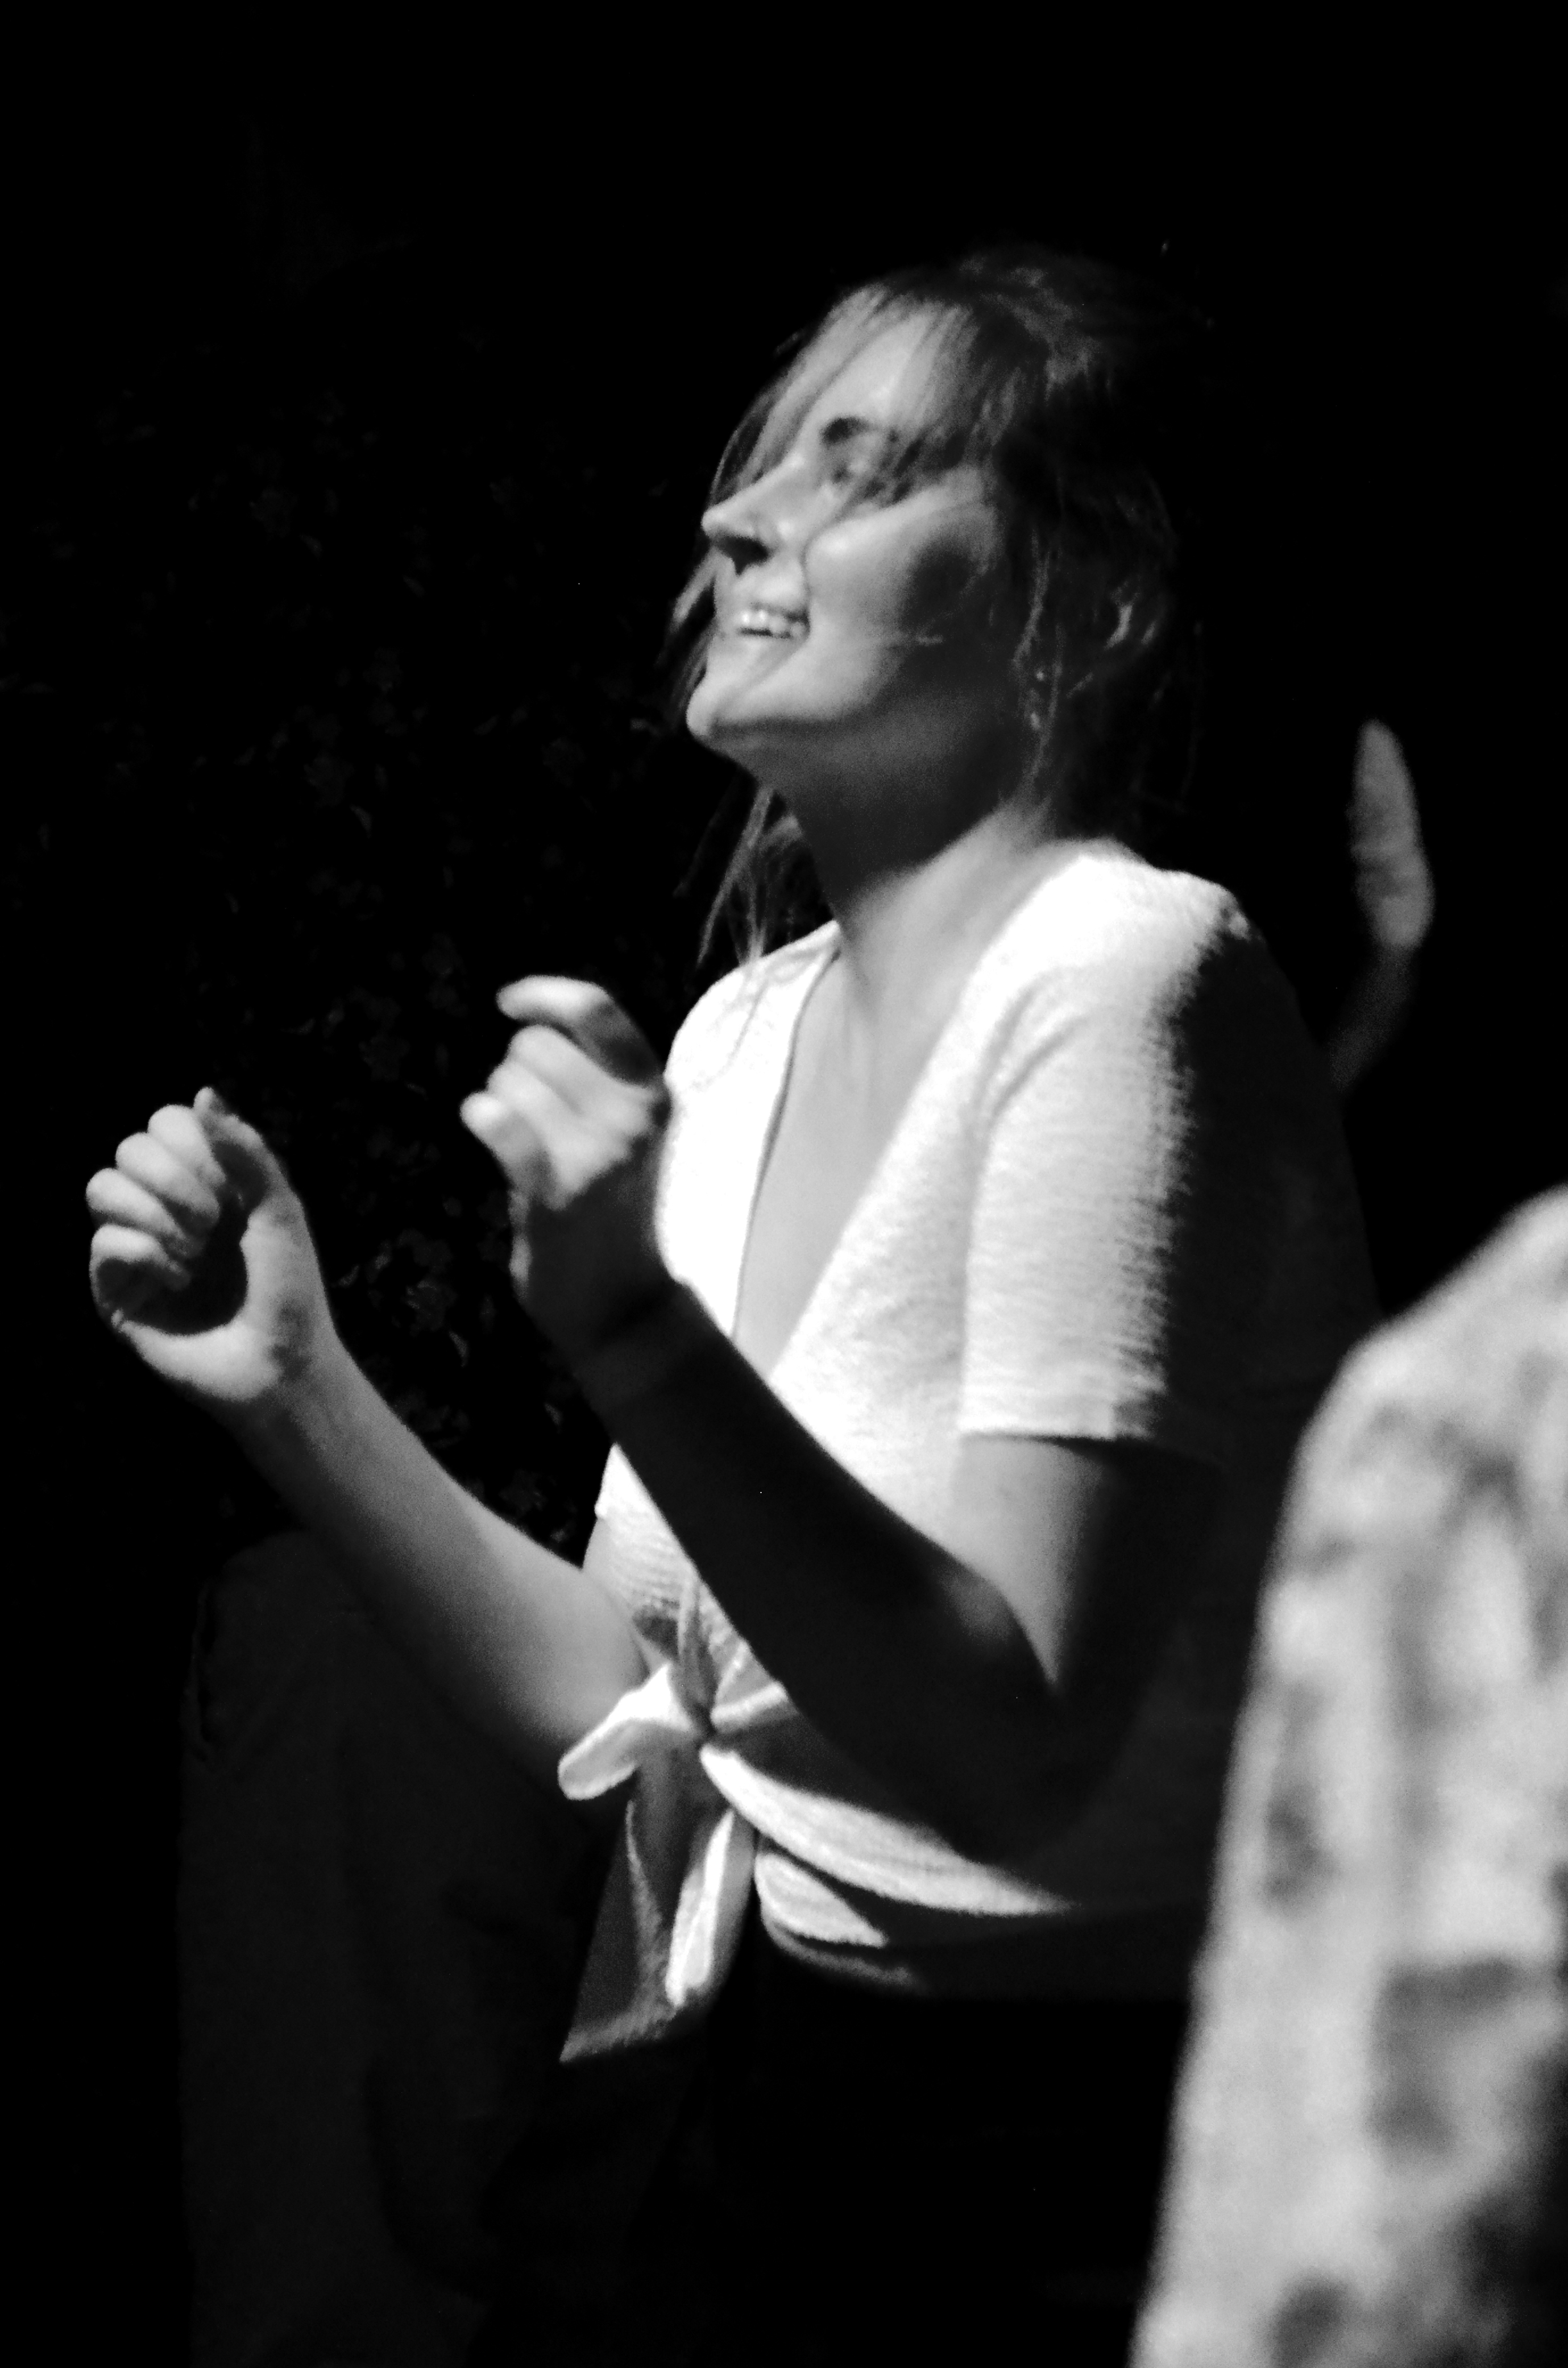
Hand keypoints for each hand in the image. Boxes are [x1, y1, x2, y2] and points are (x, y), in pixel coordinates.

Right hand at [86, 1090, 339, 1417]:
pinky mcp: (116, 1294)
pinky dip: (146, 1254)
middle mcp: (164, 1210)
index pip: (164, 1124)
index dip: (193, 1146)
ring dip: (156, 1214)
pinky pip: (103, 1243)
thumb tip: (202, 1092)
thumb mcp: (280, 1208)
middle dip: (175, 1179)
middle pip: (128, 1149)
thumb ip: (245, 1150)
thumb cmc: (290, 1289)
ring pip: (101, 1189)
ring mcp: (136, 1251)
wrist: (282, 1364)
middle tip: (214, 1222)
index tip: (231, 1190)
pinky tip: (180, 1280)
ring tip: (196, 1253)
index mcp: (203, 1182)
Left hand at [461, 978, 674, 1363]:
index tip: (509, 1003)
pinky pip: (501, 1123)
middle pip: (537, 1045)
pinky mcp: (560, 1193)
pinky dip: (483, 1118)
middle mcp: (634, 1118)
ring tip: (523, 1144)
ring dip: (501, 1102)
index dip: (543, 995)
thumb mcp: (629, 1131)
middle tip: (530, 1117)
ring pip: (510, 1082)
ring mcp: (600, 1156)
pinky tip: (484, 1127)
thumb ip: (600, 1077)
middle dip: (517, 1071)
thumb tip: (535, 1023)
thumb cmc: (612, 1209)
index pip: (597, 1011)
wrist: (620, 1302)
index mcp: (655, 1093)